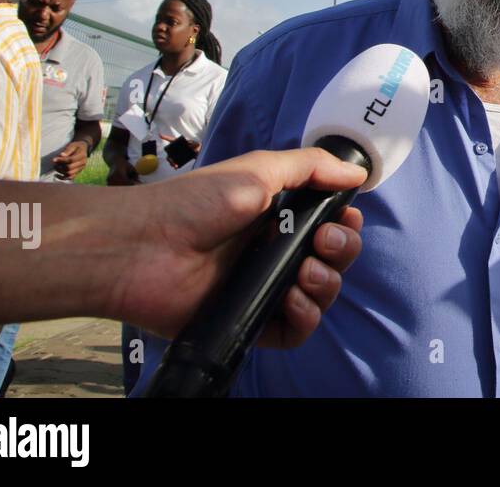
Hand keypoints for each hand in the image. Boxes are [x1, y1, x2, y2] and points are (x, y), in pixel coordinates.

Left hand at [52, 141, 89, 178]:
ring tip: (55, 167)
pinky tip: (56, 175)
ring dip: (60, 171)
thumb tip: (61, 155)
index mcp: (82, 155)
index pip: (71, 160)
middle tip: (54, 163)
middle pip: (70, 167)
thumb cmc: (76, 146)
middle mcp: (83, 163)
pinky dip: (62, 178)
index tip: (54, 159)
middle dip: (60, 166)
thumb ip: (68, 150)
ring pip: (69, 173)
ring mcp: (80, 169)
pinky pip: (70, 178)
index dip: (62, 160)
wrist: (82, 149)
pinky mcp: (77, 172)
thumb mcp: (73, 145)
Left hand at [108, 148, 365, 347]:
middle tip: (323, 241)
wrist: (140, 248)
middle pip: (333, 260)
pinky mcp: (249, 321)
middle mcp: (274, 252)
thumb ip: (309, 167)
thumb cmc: (192, 204)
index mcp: (278, 217)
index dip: (345, 224)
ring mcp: (263, 288)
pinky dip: (305, 318)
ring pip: (320, 296)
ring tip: (305, 274)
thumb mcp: (256, 170)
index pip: (330, 225)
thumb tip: (358, 172)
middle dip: (342, 250)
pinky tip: (293, 300)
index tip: (344, 217)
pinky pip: (295, 331)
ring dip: (327, 284)